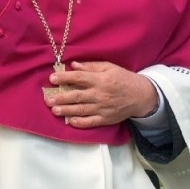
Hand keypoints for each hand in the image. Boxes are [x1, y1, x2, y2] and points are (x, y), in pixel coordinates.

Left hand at [43, 61, 157, 128]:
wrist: (141, 96)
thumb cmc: (123, 79)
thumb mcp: (109, 67)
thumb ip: (91, 66)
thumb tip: (73, 65)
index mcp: (101, 79)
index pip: (79, 78)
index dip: (64, 78)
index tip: (52, 78)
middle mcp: (100, 94)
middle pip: (77, 96)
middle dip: (61, 97)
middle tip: (48, 99)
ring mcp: (103, 108)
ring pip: (81, 110)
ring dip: (66, 110)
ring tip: (54, 110)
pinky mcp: (106, 119)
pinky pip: (91, 122)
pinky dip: (80, 123)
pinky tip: (70, 121)